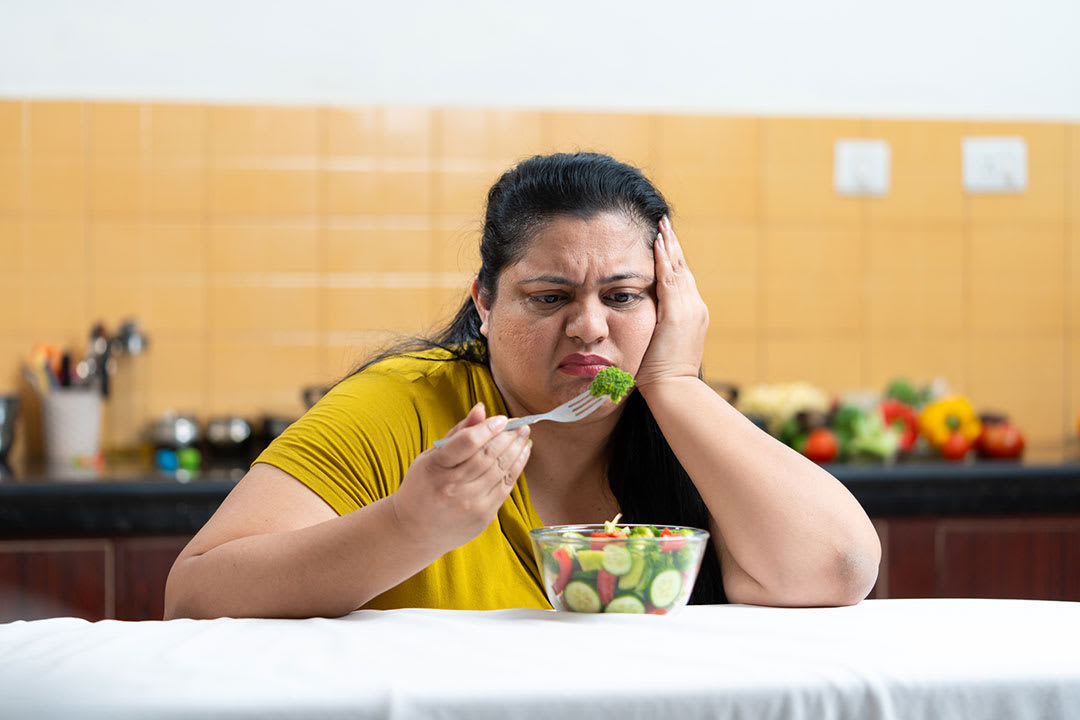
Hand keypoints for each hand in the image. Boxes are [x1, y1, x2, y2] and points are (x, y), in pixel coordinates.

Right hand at [391, 403, 531, 551]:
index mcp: (435, 468)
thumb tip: (481, 409)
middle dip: (508, 436)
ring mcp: (469, 503)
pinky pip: (506, 487)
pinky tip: (522, 453)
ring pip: (500, 470)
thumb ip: (458, 434)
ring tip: (524, 434)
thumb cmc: (423, 487)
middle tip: (520, 423)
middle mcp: (452, 487)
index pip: (467, 443)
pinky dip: (517, 467)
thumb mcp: (431, 457)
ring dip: (516, 449)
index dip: (488, 428)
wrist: (415, 530)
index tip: (502, 419)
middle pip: (488, 455)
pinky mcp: (483, 516)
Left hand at [634, 216, 708, 391]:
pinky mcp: (677, 313)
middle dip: (672, 246)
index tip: (664, 241)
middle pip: (682, 269)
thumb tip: (644, 326)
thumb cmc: (662, 376)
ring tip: (660, 226)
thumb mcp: (660, 347)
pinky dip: (664, 260)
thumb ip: (656, 331)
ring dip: (668, 246)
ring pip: (677, 269)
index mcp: (691, 315)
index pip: (680, 280)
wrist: (674, 389)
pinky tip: (656, 243)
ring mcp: (688, 309)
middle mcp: (694, 307)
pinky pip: (669, 279)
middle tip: (663, 223)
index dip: (672, 260)